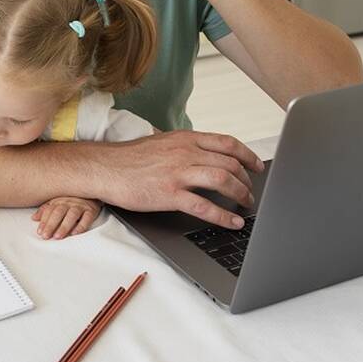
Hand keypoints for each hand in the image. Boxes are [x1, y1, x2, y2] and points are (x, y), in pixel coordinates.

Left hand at [32, 197, 101, 239]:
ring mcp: (81, 205)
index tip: (40, 232)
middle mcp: (69, 202)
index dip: (44, 221)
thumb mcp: (57, 201)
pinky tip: (75, 233)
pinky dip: (81, 225)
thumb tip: (33, 218)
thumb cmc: (72, 198)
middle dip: (51, 225)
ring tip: (58, 236)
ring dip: (64, 226)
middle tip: (46, 236)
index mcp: (59, 200)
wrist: (91, 189)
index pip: (49, 211)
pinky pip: (87, 218)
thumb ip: (45, 210)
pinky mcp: (91, 210)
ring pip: (72, 215)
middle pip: (58, 213)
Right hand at [97, 131, 261, 228]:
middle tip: (251, 192)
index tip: (257, 166)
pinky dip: (223, 216)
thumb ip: (184, 146)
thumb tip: (203, 154)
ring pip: (222, 180)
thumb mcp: (162, 142)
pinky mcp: (169, 193)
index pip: (228, 143)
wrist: (104, 168)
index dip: (248, 155)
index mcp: (185, 139)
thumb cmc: (129, 158)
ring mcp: (178, 172)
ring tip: (246, 204)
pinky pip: (204, 205)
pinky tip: (232, 222)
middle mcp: (185, 152)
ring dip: (240, 194)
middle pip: (230, 162)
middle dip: (247, 179)